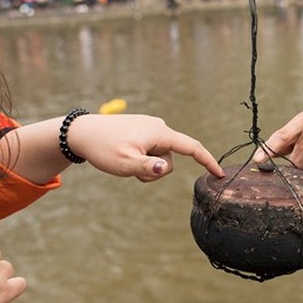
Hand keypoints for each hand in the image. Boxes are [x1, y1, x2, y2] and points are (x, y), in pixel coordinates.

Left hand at [68, 113, 223, 180]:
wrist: (82, 132)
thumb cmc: (103, 148)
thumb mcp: (124, 163)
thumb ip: (147, 168)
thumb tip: (164, 169)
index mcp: (159, 133)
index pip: (192, 148)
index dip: (208, 161)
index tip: (220, 174)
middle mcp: (158, 127)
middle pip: (170, 158)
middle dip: (156, 171)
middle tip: (132, 172)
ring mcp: (150, 128)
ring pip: (159, 157)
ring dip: (147, 166)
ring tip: (125, 161)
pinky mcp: (142, 130)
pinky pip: (150, 151)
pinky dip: (141, 159)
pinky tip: (124, 155)